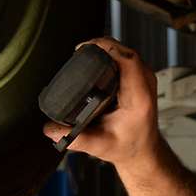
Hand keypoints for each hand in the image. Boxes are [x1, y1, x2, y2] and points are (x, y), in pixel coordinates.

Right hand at [42, 36, 162, 169]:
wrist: (142, 150)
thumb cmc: (126, 147)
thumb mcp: (99, 146)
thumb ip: (75, 139)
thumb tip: (50, 130)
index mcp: (138, 98)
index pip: (128, 61)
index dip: (107, 48)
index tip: (86, 48)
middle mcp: (145, 85)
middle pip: (126, 52)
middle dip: (102, 45)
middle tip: (79, 50)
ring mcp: (144, 79)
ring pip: (126, 52)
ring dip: (107, 48)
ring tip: (84, 52)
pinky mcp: (140, 78)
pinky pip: (126, 58)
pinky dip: (111, 54)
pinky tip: (96, 56)